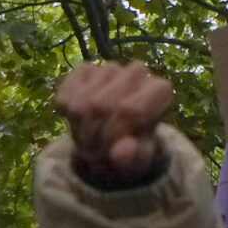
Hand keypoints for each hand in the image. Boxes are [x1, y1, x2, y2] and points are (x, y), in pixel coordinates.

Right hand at [56, 61, 172, 182]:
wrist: (116, 138)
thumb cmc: (132, 146)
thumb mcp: (138, 159)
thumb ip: (132, 157)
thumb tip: (120, 153)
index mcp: (160, 90)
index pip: (130, 110)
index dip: (115, 135)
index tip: (113, 151)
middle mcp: (138, 71)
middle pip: (103, 104)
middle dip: (95, 134)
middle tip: (96, 152)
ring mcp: (110, 68)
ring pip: (83, 100)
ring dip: (81, 128)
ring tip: (90, 140)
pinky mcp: (84, 69)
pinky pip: (67, 94)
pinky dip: (67, 114)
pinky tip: (78, 121)